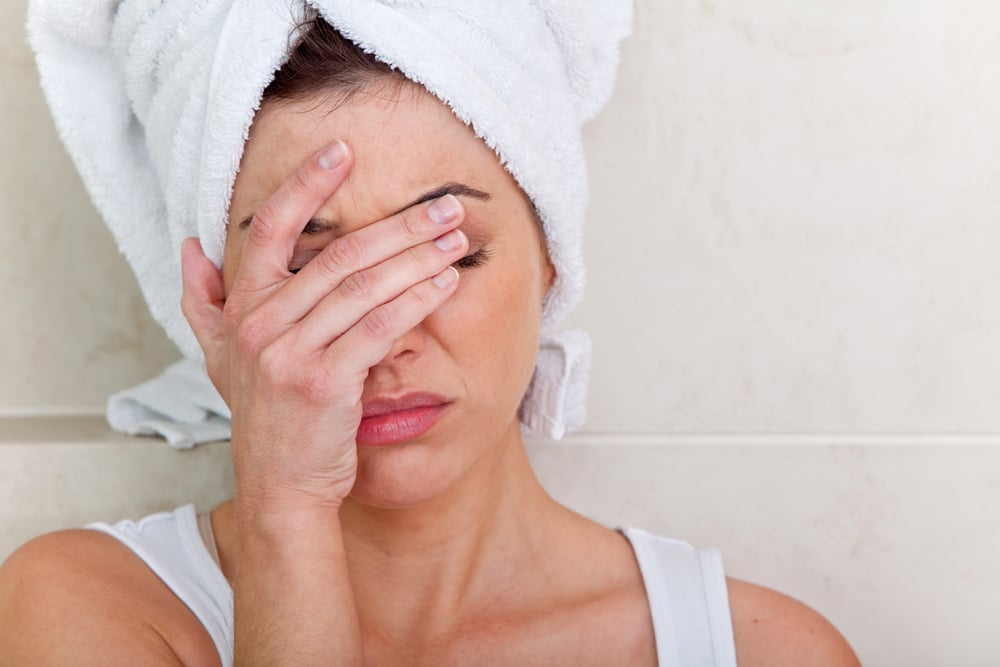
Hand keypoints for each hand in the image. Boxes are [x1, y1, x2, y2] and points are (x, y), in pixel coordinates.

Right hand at [180, 139, 468, 512]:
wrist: (281, 486)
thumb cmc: (267, 418)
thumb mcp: (222, 360)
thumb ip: (204, 302)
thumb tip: (191, 248)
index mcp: (241, 309)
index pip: (269, 229)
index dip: (304, 185)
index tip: (342, 151)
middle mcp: (259, 325)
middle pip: (337, 255)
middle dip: (399, 225)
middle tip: (445, 205)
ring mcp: (290, 353)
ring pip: (363, 286)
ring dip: (418, 257)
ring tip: (457, 238)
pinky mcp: (324, 381)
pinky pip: (378, 328)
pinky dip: (415, 301)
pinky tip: (445, 283)